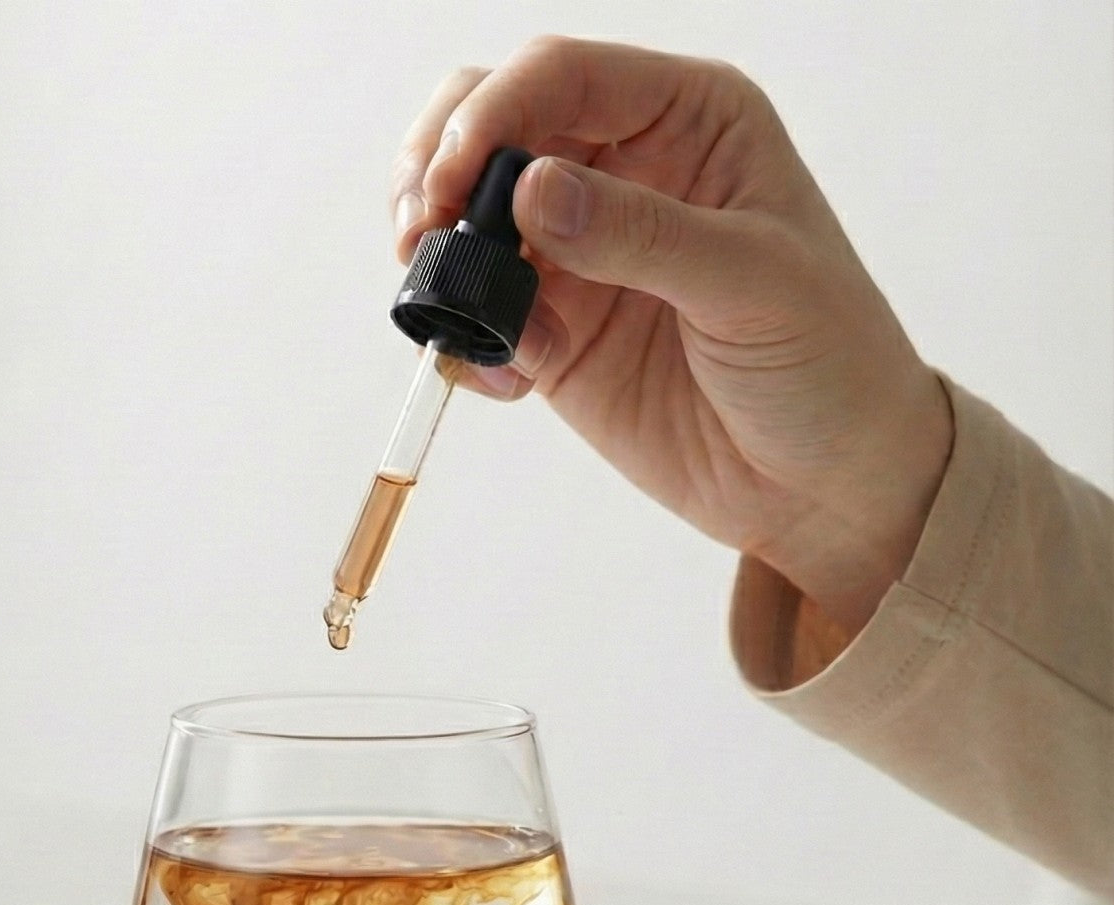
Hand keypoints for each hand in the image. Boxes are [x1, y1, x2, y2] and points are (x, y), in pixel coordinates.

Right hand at [390, 38, 953, 634]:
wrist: (822, 483)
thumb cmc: (826, 361)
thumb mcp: (753, 283)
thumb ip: (642, 234)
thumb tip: (531, 192)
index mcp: (687, 122)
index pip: (563, 77)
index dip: (494, 113)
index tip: (452, 179)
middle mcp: (624, 174)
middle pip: (495, 126)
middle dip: (440, 168)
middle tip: (421, 230)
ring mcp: (581, 257)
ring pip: (470, 220)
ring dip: (438, 254)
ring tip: (440, 301)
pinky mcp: (556, 335)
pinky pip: (481, 317)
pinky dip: (464, 341)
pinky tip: (499, 377)